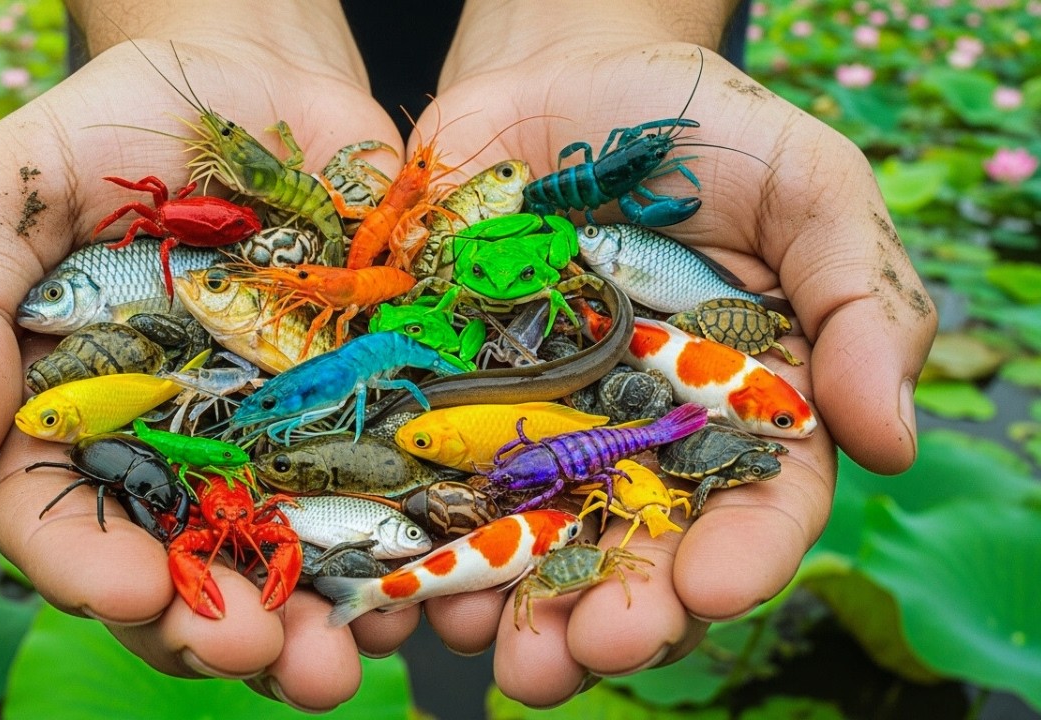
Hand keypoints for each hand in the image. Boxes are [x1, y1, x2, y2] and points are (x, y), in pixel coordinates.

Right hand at [0, 1, 405, 708]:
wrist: (258, 82)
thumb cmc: (121, 127)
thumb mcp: (16, 185)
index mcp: (73, 414)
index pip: (59, 520)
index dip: (88, 569)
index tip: (131, 592)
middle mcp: (172, 451)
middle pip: (178, 574)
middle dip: (213, 632)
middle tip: (263, 655)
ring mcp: (271, 442)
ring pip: (283, 567)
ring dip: (312, 632)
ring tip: (339, 663)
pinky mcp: (360, 416)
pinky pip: (382, 507)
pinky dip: (398, 560)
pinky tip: (416, 592)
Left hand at [397, 6, 936, 705]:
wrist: (557, 80)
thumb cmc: (696, 128)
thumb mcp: (805, 184)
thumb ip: (857, 298)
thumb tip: (891, 438)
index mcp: (739, 409)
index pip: (758, 507)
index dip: (740, 558)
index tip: (711, 588)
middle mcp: (638, 442)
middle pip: (637, 555)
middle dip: (616, 618)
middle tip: (585, 655)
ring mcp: (537, 428)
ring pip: (529, 545)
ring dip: (510, 608)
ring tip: (490, 649)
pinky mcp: (448, 400)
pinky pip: (429, 484)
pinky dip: (417, 539)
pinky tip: (408, 581)